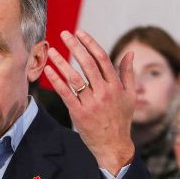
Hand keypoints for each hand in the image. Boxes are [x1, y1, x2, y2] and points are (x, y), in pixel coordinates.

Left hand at [43, 30, 135, 173]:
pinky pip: (65, 94)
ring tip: (52, 50)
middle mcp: (103, 92)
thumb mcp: (129, 95)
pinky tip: (48, 70)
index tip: (80, 33)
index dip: (90, 44)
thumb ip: (128, 73)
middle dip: (75, 47)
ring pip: (74, 78)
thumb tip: (130, 52)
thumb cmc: (121, 119)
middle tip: (64, 34)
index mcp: (115, 86)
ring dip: (62, 62)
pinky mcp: (79, 113)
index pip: (102, 59)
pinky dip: (56, 81)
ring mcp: (91, 103)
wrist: (113, 145)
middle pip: (87, 64)